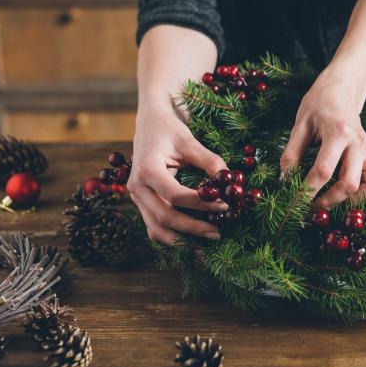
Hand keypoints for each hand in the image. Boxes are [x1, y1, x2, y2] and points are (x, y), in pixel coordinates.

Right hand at [127, 104, 229, 244]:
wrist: (148, 125)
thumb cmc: (169, 130)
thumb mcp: (189, 141)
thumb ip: (209, 160)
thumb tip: (229, 179)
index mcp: (147, 170)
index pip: (175, 195)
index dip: (200, 203)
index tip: (224, 205)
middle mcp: (137, 187)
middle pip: (164, 217)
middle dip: (192, 228)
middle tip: (218, 233)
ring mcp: (136, 197)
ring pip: (156, 228)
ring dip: (181, 239)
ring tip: (207, 241)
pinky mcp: (141, 203)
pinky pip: (154, 226)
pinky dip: (172, 235)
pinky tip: (191, 240)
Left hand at [280, 68, 365, 208]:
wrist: (342, 89)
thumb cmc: (319, 104)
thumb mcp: (301, 124)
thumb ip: (292, 152)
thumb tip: (285, 179)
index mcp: (338, 133)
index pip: (323, 170)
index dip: (307, 190)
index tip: (294, 201)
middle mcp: (358, 143)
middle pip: (350, 183)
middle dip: (330, 199)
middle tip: (313, 205)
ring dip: (356, 200)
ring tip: (335, 200)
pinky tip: (358, 195)